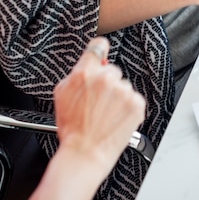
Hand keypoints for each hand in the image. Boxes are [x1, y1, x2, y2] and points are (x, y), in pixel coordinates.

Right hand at [53, 37, 145, 170]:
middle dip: (107, 83)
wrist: (85, 153)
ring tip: (106, 114)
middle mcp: (105, 78)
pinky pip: (133, 98)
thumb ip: (76, 74)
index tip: (102, 54)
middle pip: (111, 70)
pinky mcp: (135, 103)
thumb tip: (87, 62)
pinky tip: (116, 118)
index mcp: (85, 73)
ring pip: (123, 86)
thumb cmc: (72, 129)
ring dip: (118, 96)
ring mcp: (122, 90)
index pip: (99, 46)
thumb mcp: (62, 95)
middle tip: (98, 102)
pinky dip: (127, 108)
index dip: (100, 50)